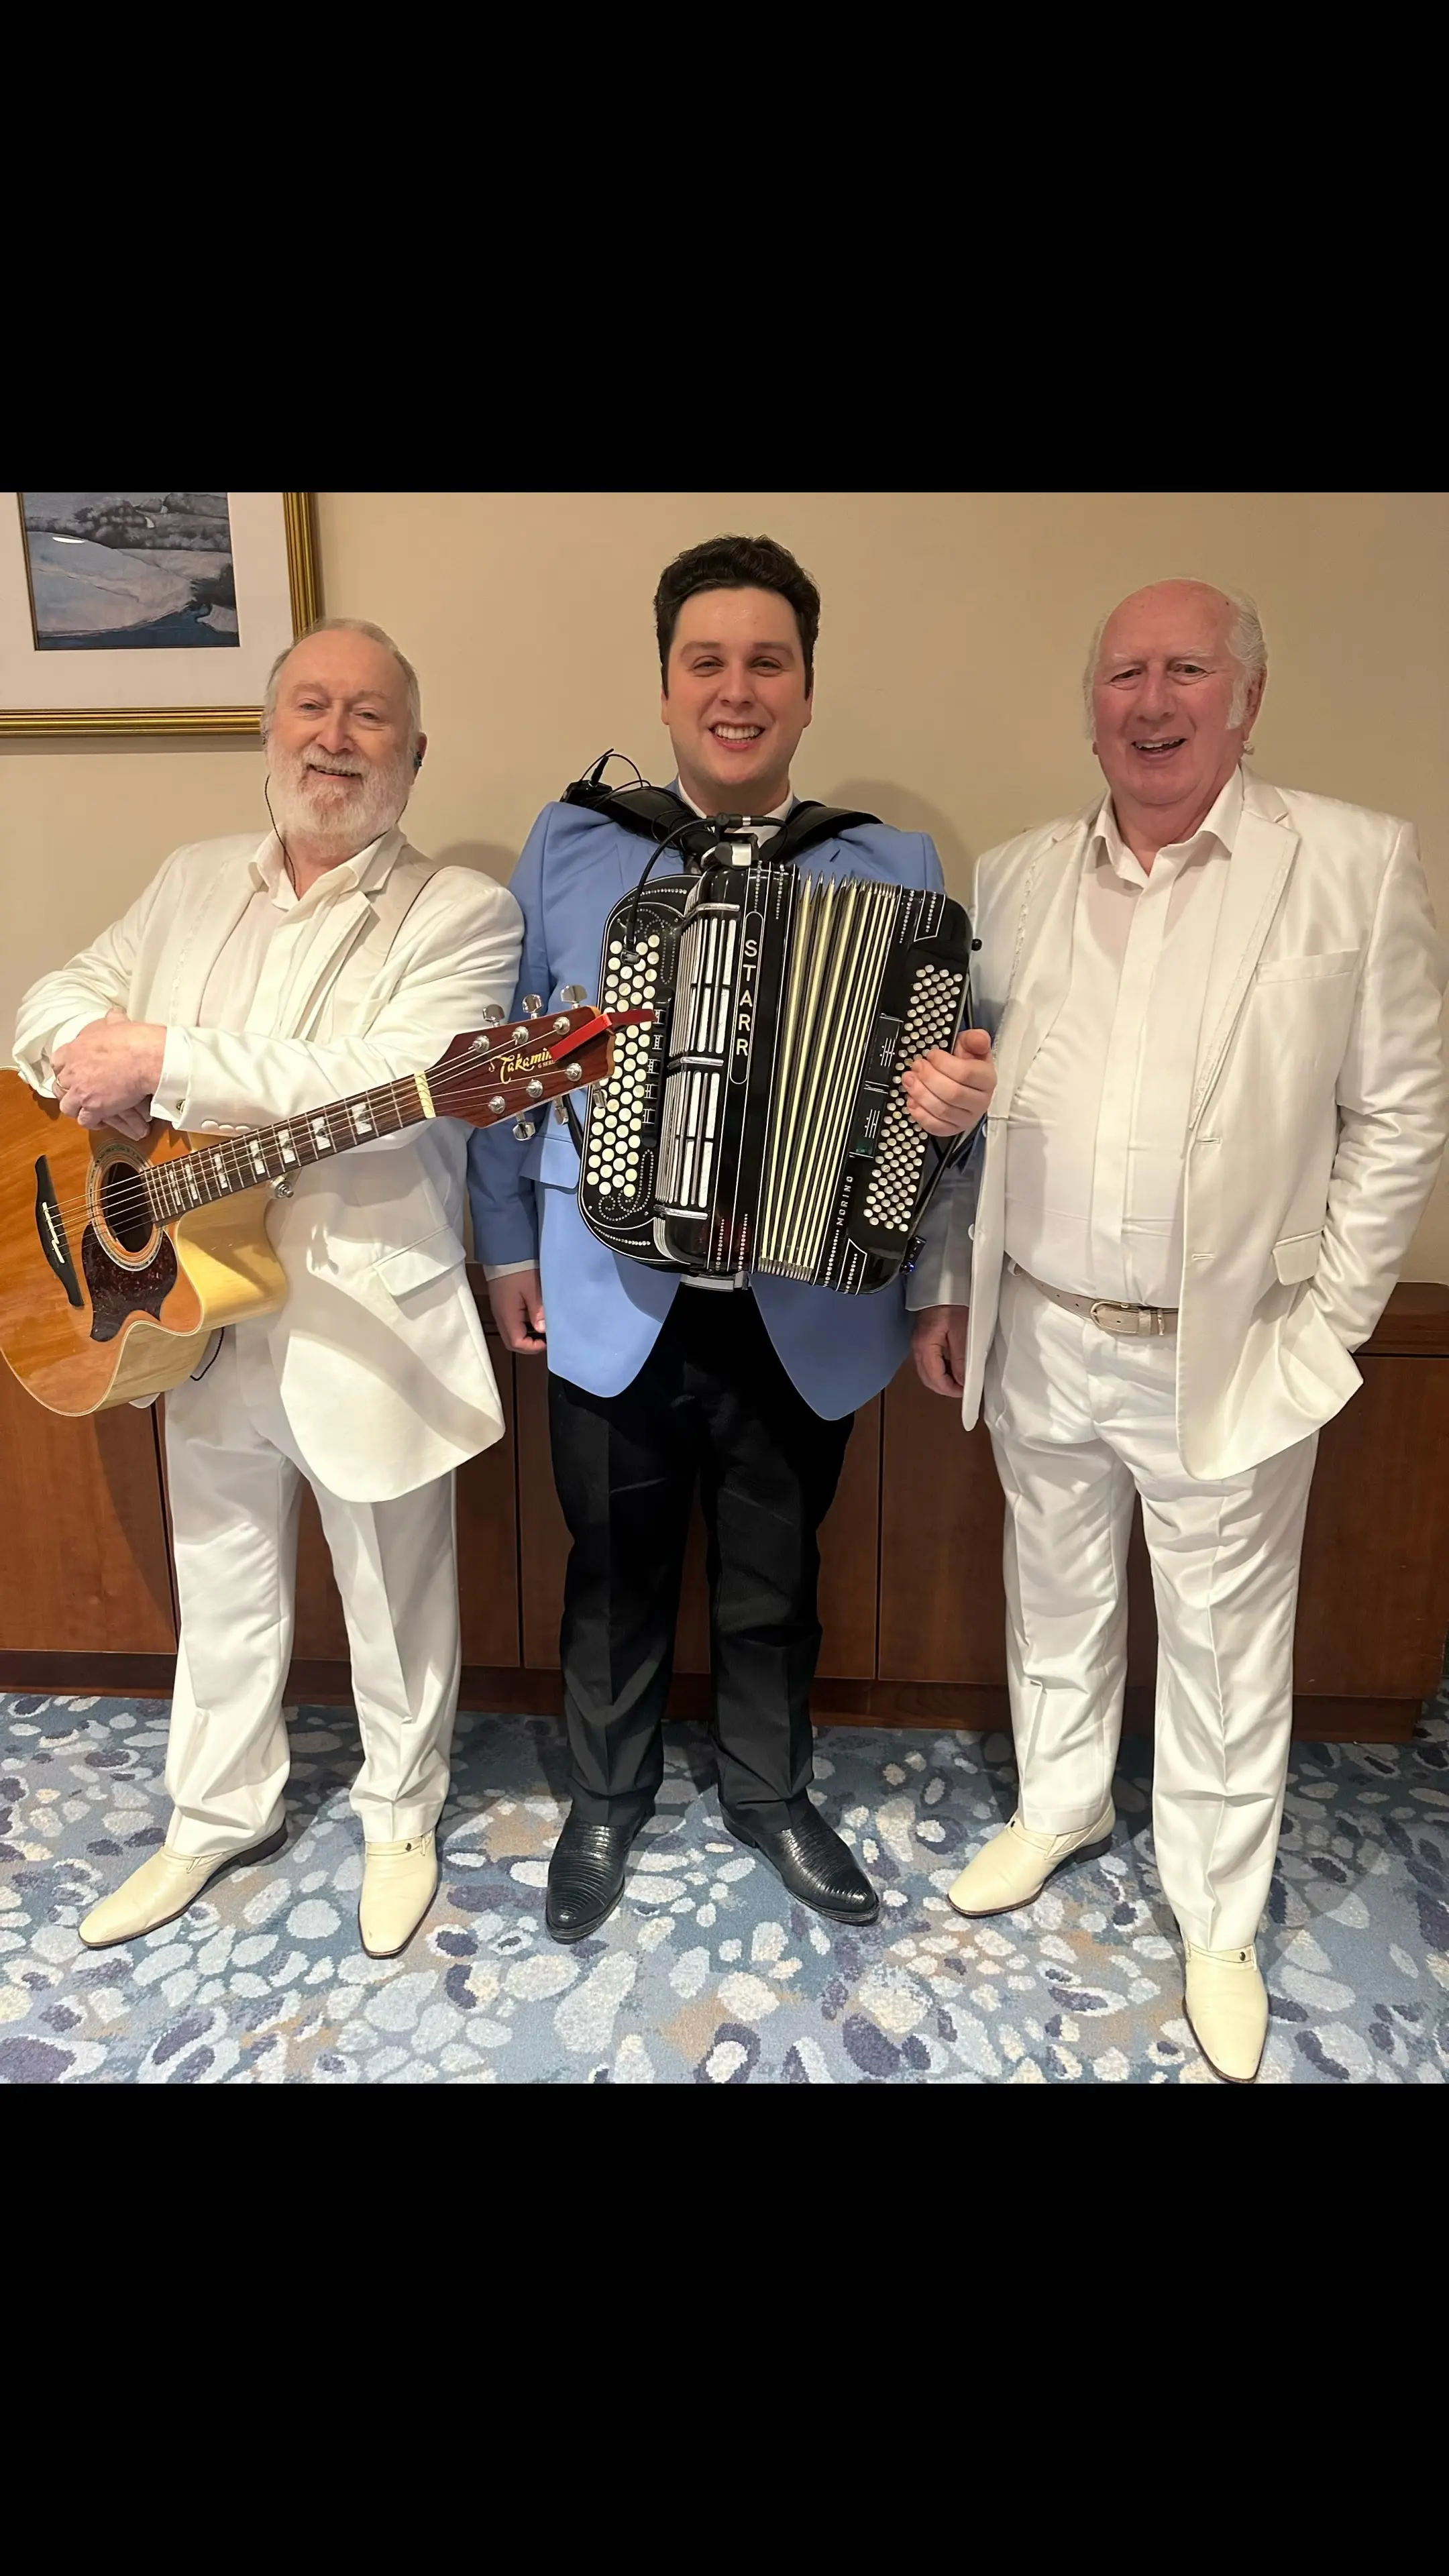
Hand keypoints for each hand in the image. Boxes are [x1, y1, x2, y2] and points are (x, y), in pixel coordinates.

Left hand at [53, 1009, 165, 1131]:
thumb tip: (114, 1014)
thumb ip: (110, 1021)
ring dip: (77, 1108)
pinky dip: (92, 1122)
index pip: (57, 1062)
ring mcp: (81, 1091)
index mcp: (74, 1049)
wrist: (146, 1058)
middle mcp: (72, 1071)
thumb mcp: (117, 1024)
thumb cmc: (134, 1040)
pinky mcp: (93, 1108)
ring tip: (88, 1109)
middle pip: (59, 1086)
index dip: (65, 1070)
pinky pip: (84, 1120)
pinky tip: (101, 1120)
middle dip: (69, 1091)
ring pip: (67, 1106)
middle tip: (81, 1094)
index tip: (74, 1073)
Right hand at [488, 1267, 546, 1353]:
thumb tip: (542, 1330)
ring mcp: (499, 1310)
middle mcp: (500, 1316)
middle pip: (511, 1341)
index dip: (532, 1347)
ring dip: (525, 1336)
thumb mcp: (533, 1290)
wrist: (504, 1252)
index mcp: (507, 1315)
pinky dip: (522, 1326)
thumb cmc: (519, 1270)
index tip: (546, 1342)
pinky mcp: (501, 1304)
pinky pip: (511, 1322)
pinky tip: (534, 1319)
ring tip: (541, 1330)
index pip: (516, 1343)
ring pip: (511, 1333)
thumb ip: (537, 1311)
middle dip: (528, 1345)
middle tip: (544, 1340)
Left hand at [901, 1025, 995, 1138]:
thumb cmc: (966, 1066)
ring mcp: (967, 1118)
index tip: (931, 1055)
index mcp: (987, 1079)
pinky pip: (935, 1126)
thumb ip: (974, 1040)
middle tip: (916, 1066)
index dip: (944, 1063)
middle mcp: (980, 1101)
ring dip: (920, 1093)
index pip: (965, 1074)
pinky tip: (912, 1099)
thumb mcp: (971, 1048)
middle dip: (928, 1078)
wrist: (967, 1087)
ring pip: (942, 1110)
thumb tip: (978, 1037)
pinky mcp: (953, 1129)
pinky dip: (919, 1113)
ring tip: (909, 1080)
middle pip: (952, 1093)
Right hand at [913, 1304, 968, 1396]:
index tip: (966, 1391)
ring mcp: (919, 1342)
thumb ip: (961, 1358)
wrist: (945, 1280)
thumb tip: (962, 1382)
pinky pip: (929, 1361)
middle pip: (928, 1378)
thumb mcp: (962, 1330)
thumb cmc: (954, 1301)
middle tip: (963, 1389)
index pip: (934, 1379)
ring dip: (943, 1379)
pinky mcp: (924, 1337)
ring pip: (927, 1371)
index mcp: (925, 1347)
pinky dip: (941, 1369)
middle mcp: (917, 1347)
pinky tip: (953, 1365)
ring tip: (961, 1378)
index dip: (950, 1389)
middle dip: (945, 1387)